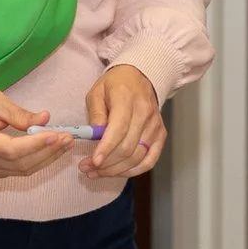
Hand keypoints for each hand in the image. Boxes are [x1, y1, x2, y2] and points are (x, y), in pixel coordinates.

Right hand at [0, 82, 74, 179]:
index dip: (36, 145)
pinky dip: (35, 162)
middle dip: (47, 151)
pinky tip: (49, 150)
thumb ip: (21, 114)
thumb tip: (45, 120)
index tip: (56, 135)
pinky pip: (16, 171)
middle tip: (68, 138)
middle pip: (19, 163)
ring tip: (64, 144)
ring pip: (20, 170)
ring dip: (45, 158)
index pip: (10, 149)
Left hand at [81, 64, 164, 179]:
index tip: (93, 162)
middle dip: (106, 164)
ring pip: (138, 157)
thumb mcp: (96, 93)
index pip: (118, 129)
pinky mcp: (160, 134)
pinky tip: (118, 172)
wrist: (138, 76)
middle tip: (87, 168)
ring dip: (116, 170)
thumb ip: (95, 115)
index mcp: (126, 99)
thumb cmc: (115, 85)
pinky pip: (150, 160)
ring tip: (97, 172)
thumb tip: (95, 137)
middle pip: (128, 148)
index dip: (106, 149)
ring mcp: (155, 125)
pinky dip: (134, 171)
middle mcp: (145, 112)